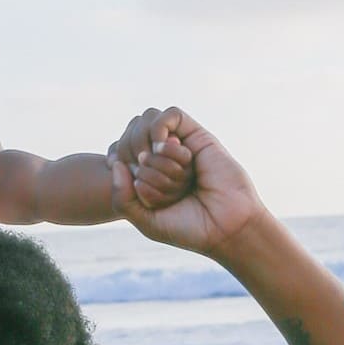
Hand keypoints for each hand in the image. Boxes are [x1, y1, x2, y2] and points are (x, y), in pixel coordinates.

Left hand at [106, 107, 263, 257]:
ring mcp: (180, 147)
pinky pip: (171, 115)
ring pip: (149, 126)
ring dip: (153, 153)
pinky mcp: (198, 136)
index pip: (119, 154)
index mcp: (149, 178)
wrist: (226, 228)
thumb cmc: (189, 228)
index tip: (131, 186)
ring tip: (171, 175)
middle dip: (144, 169)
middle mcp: (163, 160)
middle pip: (132, 142)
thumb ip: (122, 198)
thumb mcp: (146, 221)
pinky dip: (160, 128)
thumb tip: (117, 164)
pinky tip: (164, 148)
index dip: (118, 163)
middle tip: (164, 190)